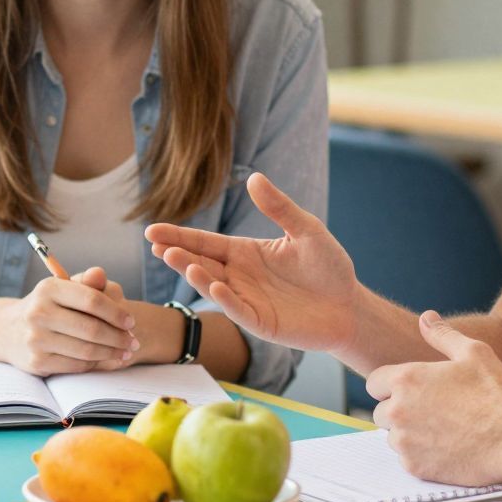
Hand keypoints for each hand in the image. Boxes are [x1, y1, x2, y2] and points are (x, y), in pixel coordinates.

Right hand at [0, 266, 139, 374]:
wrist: (8, 331)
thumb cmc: (48, 306)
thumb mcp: (65, 287)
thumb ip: (87, 282)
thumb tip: (100, 274)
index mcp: (48, 289)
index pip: (92, 300)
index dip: (117, 313)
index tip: (131, 322)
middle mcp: (39, 313)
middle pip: (92, 329)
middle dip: (119, 338)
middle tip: (133, 342)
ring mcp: (36, 339)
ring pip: (86, 351)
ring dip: (111, 353)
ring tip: (124, 352)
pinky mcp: (37, 362)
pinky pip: (76, 365)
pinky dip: (95, 363)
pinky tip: (103, 359)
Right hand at [145, 172, 359, 352]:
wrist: (350, 306)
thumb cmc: (328, 267)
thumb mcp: (306, 230)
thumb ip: (279, 207)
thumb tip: (255, 178)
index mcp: (245, 252)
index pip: (205, 243)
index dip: (179, 237)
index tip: (152, 231)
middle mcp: (239, 276)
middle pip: (201, 264)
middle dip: (178, 255)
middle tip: (156, 245)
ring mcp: (247, 300)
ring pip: (214, 287)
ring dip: (195, 275)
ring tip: (176, 260)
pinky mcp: (261, 323)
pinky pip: (238, 310)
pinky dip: (225, 299)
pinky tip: (216, 286)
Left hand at [366, 312, 501, 486]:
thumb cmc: (497, 392)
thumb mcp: (473, 353)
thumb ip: (443, 335)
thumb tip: (426, 318)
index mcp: (406, 380)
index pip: (374, 383)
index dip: (391, 387)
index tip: (412, 392)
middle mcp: (398, 411)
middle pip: (381, 412)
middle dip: (400, 412)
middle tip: (433, 412)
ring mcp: (405, 442)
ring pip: (394, 438)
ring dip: (410, 435)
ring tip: (444, 430)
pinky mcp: (415, 467)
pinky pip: (408, 461)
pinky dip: (422, 457)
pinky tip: (448, 448)